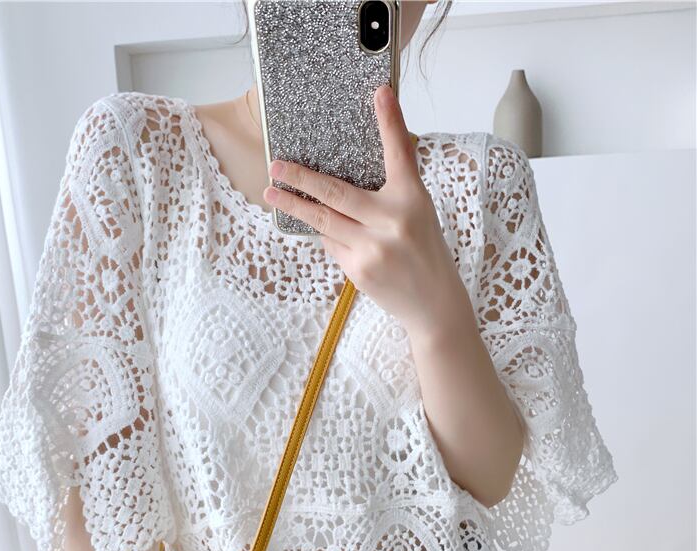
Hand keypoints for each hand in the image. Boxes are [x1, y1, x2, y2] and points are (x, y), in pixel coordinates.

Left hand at [263, 84, 473, 341]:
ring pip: (324, 221)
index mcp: (413, 199)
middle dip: (301, 178)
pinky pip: (331, 244)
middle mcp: (393, 220)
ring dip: (295, 206)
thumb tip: (352, 169)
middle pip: (336, 193)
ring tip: (273, 193)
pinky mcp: (358, 270)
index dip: (390, 121)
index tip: (379, 92)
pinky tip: (326, 231)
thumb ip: (394, 190)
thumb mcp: (419, 213)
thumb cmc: (424, 252)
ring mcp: (372, 247)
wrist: (433, 304)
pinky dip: (326, 234)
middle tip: (276, 165)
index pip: (400, 152)